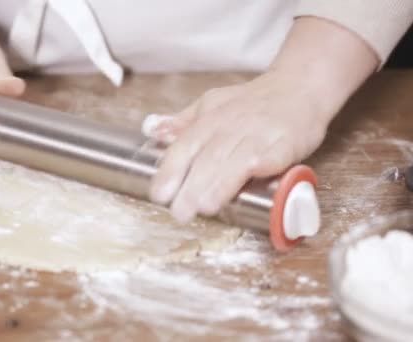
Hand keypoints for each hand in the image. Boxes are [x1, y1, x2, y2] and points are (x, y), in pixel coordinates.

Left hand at [148, 70, 331, 222]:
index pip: (184, 147)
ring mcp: (258, 135)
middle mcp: (230, 126)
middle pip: (207, 158)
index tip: (160, 194)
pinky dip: (256, 172)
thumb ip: (185, 123)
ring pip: (234, 160)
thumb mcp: (212, 104)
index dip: (171, 171)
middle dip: (191, 186)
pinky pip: (269, 158)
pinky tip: (247, 189)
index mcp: (209, 120)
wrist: (300, 85)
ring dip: (218, 185)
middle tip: (179, 212)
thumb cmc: (253, 102)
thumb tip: (154, 132)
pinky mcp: (285, 143)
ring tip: (203, 208)